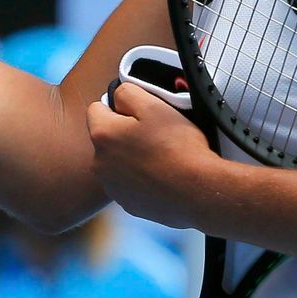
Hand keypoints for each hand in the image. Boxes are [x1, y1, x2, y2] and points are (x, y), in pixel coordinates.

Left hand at [87, 81, 218, 230]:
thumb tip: (116, 97)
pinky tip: (161, 177)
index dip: (119, 107)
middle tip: (154, 135)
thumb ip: (127, 93)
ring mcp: (112, 186)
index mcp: (102, 136)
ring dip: (130, 158)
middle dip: (123, 133)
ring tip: (160, 158)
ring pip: (116, 162)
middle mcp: (99, 164)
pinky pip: (129, 184)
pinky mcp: (127, 204)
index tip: (140, 115)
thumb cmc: (178, 147)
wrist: (200, 191)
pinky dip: (140, 179)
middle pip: (106, 137)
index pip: (96, 109)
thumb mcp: (153, 105)